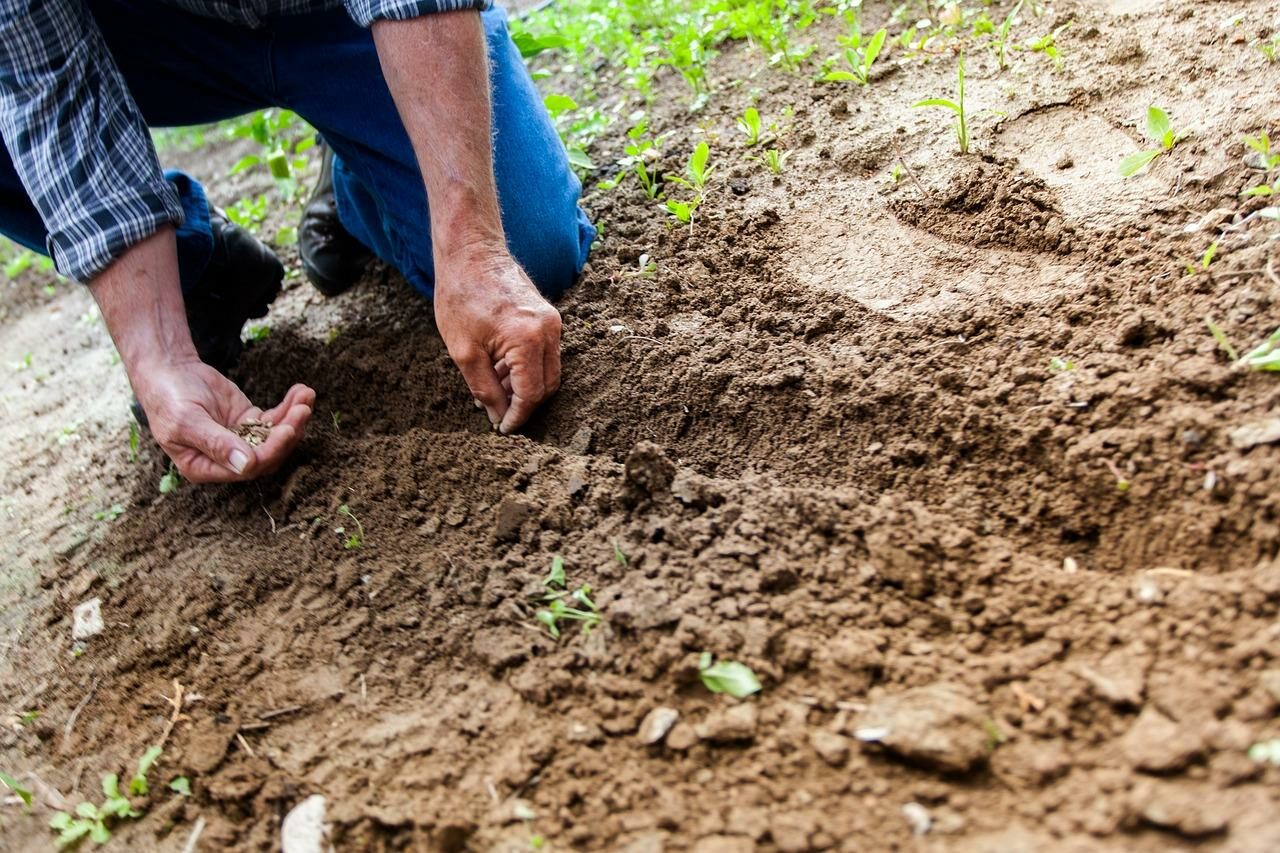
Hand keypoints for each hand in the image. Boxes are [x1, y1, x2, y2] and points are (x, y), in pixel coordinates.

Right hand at [133, 355, 314, 482]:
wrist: (168, 370)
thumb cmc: (169, 398)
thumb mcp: (186, 421)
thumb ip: (215, 443)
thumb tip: (245, 466)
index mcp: (205, 468)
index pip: (247, 469)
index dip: (270, 451)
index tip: (287, 429)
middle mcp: (226, 459)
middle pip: (268, 454)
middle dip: (288, 433)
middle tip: (303, 410)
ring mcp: (240, 439)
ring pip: (275, 436)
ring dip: (294, 418)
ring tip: (307, 396)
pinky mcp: (249, 421)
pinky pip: (274, 418)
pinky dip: (289, 406)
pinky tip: (301, 391)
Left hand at [434, 247, 561, 433]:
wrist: (471, 252)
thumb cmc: (461, 296)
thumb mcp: (464, 352)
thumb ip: (484, 389)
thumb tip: (498, 417)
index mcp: (528, 339)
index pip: (531, 394)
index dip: (517, 417)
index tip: (503, 430)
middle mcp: (549, 330)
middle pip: (547, 386)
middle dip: (524, 405)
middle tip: (498, 414)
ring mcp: (552, 322)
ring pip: (548, 371)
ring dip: (524, 387)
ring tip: (492, 388)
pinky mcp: (548, 316)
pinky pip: (544, 354)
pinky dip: (526, 368)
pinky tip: (499, 369)